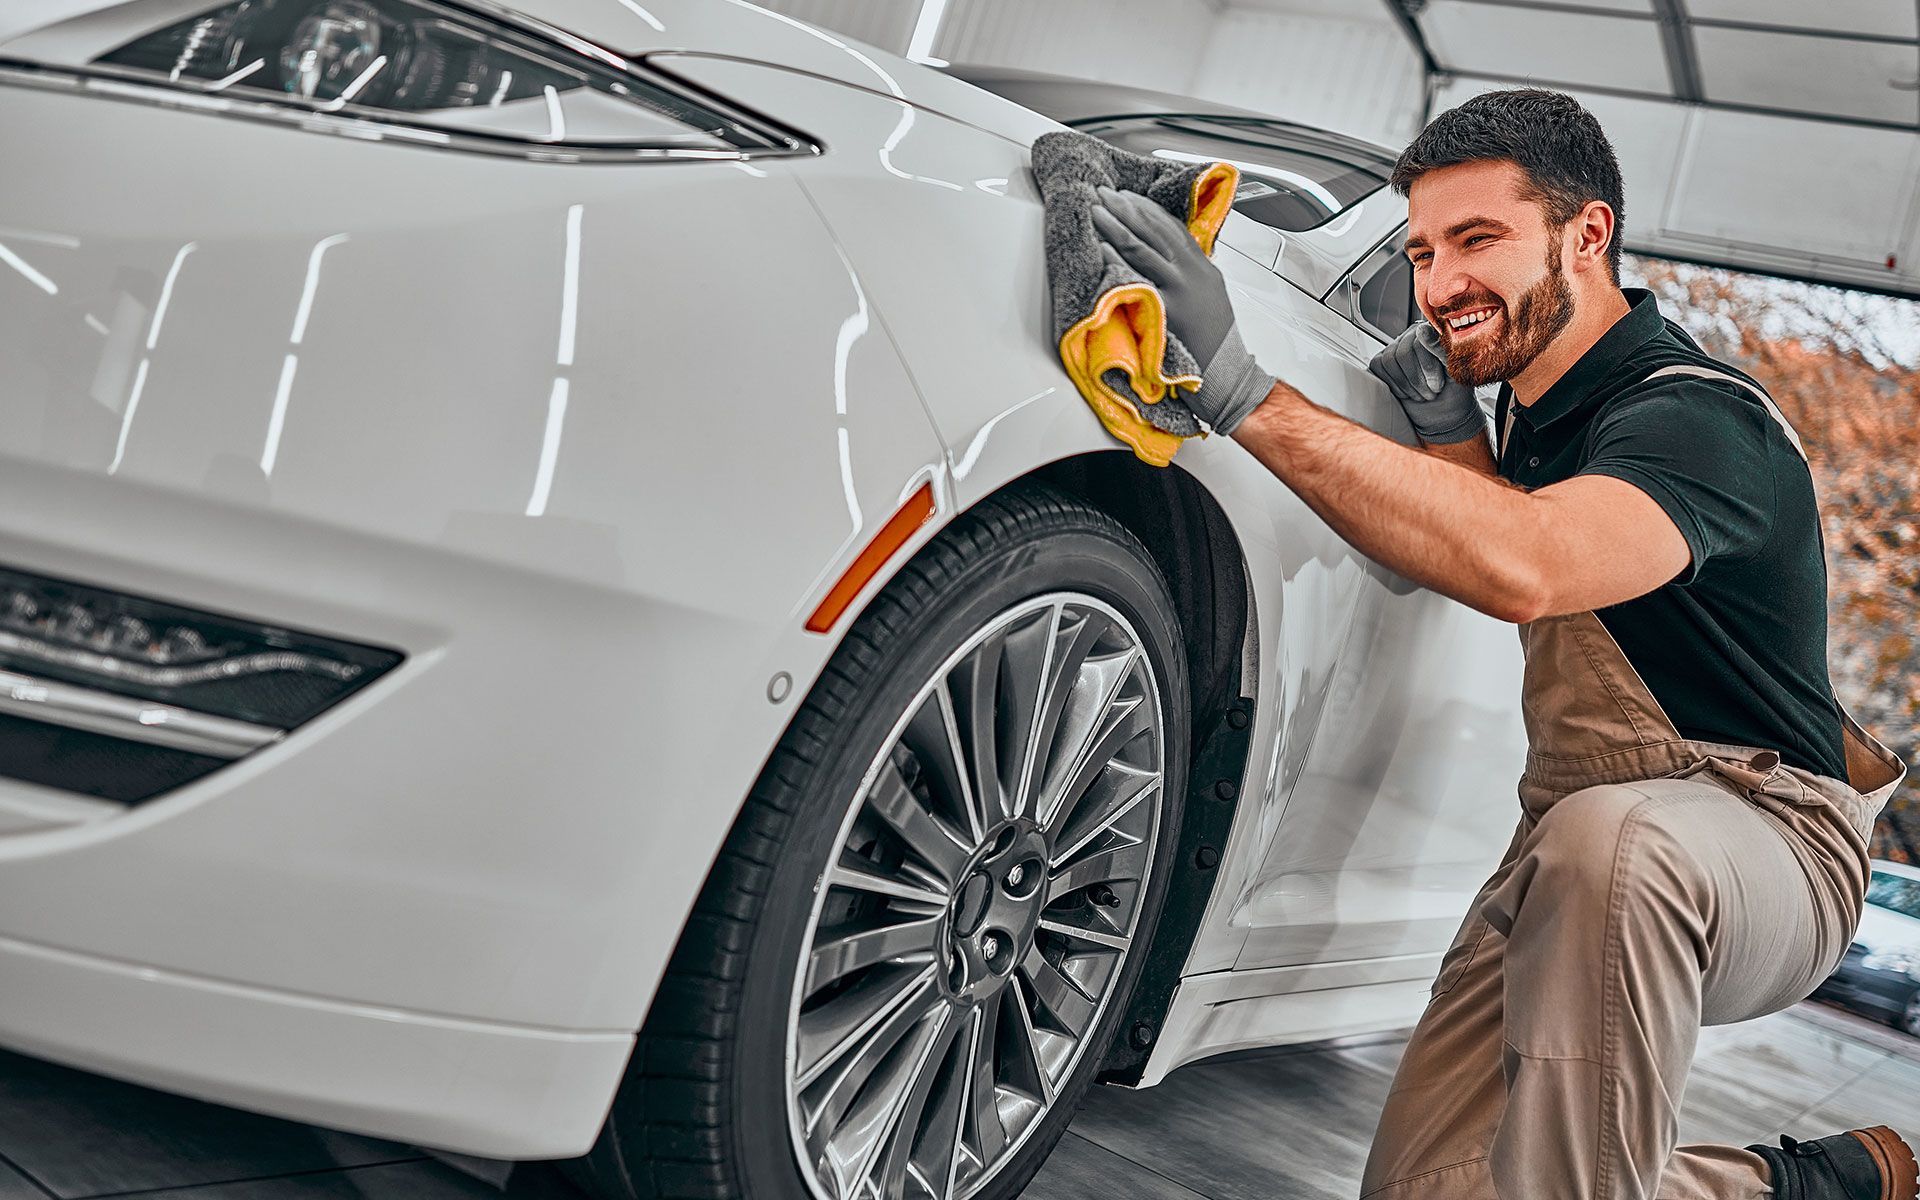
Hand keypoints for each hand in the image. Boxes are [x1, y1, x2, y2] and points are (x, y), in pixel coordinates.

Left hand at [1091, 186, 1273, 435]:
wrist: (1227, 375)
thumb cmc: (1214, 344)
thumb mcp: (1209, 300)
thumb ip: (1190, 278)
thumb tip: (1165, 262)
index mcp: (1204, 269)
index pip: (1173, 227)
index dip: (1147, 209)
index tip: (1126, 196)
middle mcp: (1194, 273)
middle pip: (1157, 230)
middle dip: (1128, 208)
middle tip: (1104, 193)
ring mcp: (1181, 289)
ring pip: (1145, 247)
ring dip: (1117, 224)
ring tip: (1097, 210)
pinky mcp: (1168, 309)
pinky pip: (1138, 277)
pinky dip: (1119, 258)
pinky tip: (1103, 246)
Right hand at [1367, 322, 1486, 444]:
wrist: (1443, 413)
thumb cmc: (1453, 390)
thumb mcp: (1454, 369)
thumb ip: (1439, 347)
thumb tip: (1422, 329)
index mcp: (1434, 332)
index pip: (1420, 340)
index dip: (1427, 366)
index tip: (1438, 385)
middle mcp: (1414, 336)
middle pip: (1403, 352)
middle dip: (1417, 379)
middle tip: (1431, 392)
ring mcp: (1396, 348)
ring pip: (1389, 360)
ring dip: (1406, 384)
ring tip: (1421, 394)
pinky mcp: (1382, 362)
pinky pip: (1378, 366)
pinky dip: (1393, 384)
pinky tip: (1407, 391)